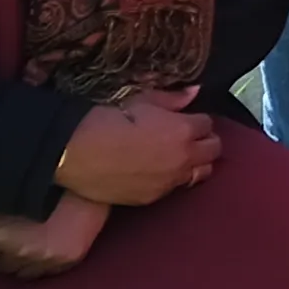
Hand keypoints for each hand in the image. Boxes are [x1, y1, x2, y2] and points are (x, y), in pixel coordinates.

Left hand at [0, 193, 105, 276]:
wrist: (82, 176)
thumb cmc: (37, 185)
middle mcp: (20, 252)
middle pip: (1, 268)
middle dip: (1, 256)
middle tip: (7, 243)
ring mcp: (46, 258)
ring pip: (23, 274)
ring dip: (21, 263)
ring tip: (25, 246)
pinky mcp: (67, 259)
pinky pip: (47, 272)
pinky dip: (41, 264)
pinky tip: (42, 250)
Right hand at [49, 94, 220, 207]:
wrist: (75, 154)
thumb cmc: (106, 120)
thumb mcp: (139, 101)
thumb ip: (171, 99)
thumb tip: (195, 91)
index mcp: (183, 130)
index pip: (208, 123)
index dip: (197, 119)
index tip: (186, 119)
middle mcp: (183, 157)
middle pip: (213, 149)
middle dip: (205, 140)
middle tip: (189, 136)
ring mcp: (170, 181)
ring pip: (202, 172)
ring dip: (197, 162)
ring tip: (181, 155)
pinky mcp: (154, 197)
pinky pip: (177, 187)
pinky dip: (176, 178)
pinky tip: (161, 170)